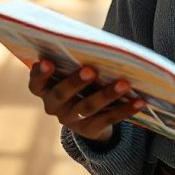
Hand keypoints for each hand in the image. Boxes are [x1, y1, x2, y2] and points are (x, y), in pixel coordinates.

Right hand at [28, 59, 145, 144]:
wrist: (87, 114)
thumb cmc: (79, 78)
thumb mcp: (71, 69)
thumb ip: (74, 58)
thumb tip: (95, 44)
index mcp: (44, 90)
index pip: (36, 84)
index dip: (40, 74)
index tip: (47, 61)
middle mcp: (54, 107)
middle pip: (62, 95)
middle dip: (76, 82)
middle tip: (90, 70)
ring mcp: (71, 120)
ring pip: (87, 108)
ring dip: (106, 95)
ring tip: (124, 83)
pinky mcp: (89, 130)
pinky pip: (108, 119)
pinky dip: (125, 110)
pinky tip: (139, 101)